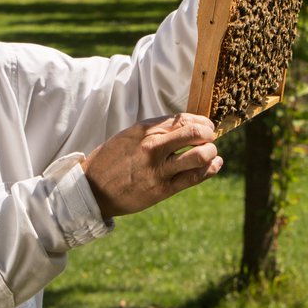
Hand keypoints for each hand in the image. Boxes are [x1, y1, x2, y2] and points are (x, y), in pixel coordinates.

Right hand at [81, 113, 222, 218]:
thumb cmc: (112, 159)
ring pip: (199, 155)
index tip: (205, 125)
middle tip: (209, 137)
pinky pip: (194, 177)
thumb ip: (155, 129)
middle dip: (208, 133)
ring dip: (210, 152)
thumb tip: (185, 124)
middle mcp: (153, 146)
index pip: (182, 119)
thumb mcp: (130, 135)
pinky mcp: (162, 189)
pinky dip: (210, 169)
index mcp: (144, 130)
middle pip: (194, 132)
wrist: (93, 189)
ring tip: (210, 153)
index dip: (200, 121)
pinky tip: (215, 164)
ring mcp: (158, 169)